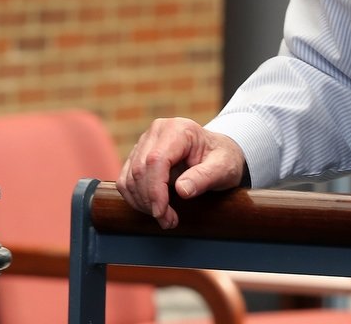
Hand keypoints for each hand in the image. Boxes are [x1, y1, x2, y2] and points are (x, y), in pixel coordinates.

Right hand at [116, 116, 247, 228]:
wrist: (219, 153)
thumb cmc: (223, 159)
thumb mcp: (223, 168)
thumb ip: (205, 177)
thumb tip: (182, 190)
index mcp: (178, 129)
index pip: (156, 160)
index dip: (155, 190)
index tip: (163, 213)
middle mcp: (157, 132)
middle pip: (140, 170)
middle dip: (150, 201)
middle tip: (169, 221)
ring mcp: (145, 142)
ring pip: (130, 178)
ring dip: (142, 204)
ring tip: (165, 217)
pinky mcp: (137, 156)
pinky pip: (126, 181)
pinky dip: (136, 199)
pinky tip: (154, 208)